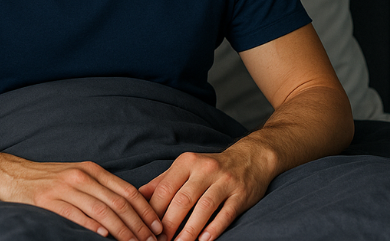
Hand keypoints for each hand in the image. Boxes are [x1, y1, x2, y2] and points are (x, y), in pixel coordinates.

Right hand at [4, 159, 163, 240]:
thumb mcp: (78, 175)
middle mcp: (81, 176)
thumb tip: (131, 208)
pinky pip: (76, 215)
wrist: (13, 175)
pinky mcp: (48, 201)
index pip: (127, 190)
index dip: (146, 210)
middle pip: (118, 203)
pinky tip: (104, 237)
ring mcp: (65, 188)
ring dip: (122, 231)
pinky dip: (93, 227)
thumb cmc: (49, 179)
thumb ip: (101, 188)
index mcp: (92, 169)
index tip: (158, 227)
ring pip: (102, 211)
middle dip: (139, 224)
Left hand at [138, 149, 271, 240]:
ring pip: (203, 208)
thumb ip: (163, 181)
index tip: (148, 230)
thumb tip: (139, 196)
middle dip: (169, 224)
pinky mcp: (240, 194)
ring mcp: (224, 181)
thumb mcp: (185, 167)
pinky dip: (214, 228)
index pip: (165, 189)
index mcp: (186, 162)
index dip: (154, 211)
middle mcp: (205, 169)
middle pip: (182, 200)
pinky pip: (226, 213)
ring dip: (189, 231)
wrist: (250, 158)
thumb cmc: (210, 167)